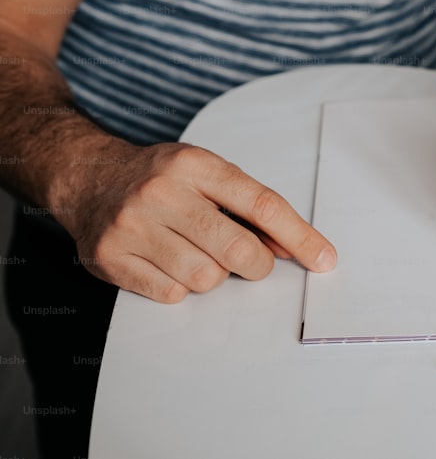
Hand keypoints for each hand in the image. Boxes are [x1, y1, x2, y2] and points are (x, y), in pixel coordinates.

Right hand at [55, 140, 336, 302]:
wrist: (88, 176)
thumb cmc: (162, 177)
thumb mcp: (208, 173)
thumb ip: (250, 206)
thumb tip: (294, 248)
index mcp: (195, 164)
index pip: (263, 205)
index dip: (300, 237)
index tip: (324, 260)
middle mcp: (162, 192)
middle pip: (238, 250)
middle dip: (257, 265)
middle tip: (252, 262)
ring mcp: (132, 226)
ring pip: (206, 279)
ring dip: (214, 275)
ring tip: (197, 252)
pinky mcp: (110, 258)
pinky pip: (172, 294)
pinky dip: (180, 286)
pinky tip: (168, 262)